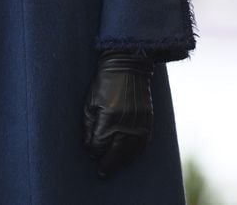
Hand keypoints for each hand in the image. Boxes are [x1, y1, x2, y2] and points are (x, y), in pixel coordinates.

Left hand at [83, 52, 153, 176]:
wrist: (128, 64)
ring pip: (130, 152)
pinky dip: (135, 153)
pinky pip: (143, 144)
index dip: (93, 150)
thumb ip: (88, 125)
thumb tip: (89, 147)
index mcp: (108, 118)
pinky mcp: (148, 121)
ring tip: (113, 167)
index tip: (90, 152)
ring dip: (121, 162)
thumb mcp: (90, 101)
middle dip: (107, 164)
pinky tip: (128, 157)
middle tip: (101, 173)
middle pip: (115, 153)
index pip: (99, 145)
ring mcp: (139, 123)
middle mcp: (125, 124)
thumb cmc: (105, 81)